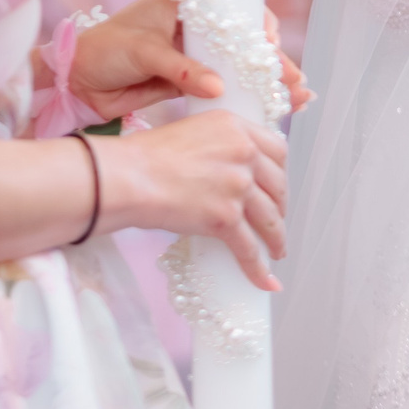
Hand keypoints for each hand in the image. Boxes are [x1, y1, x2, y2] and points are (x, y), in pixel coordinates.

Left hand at [65, 0, 308, 120]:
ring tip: (296, 97)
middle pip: (242, 39)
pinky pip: (223, 87)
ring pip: (238, 65)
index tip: (270, 44)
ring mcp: (194, 55)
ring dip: (265, 80)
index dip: (257, 23)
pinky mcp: (189, 82)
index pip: (232, 5)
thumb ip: (182, 70)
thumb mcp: (144, 52)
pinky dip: (246, 95)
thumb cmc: (104, 49)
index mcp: (185, 2)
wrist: (76, 82)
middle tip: (292, 80)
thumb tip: (219, 87)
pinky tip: (271, 106)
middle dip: (271, 59)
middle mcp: (194, 26)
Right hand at [98, 109, 288, 290]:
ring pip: (269, 219)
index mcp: (236, 128)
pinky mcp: (225, 217)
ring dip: (276, 239)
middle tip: (276, 220)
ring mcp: (237, 186)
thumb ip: (220, 145)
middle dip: (280, 207)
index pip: (276, 150)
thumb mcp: (193, 132)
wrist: (129, 177)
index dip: (279, 172)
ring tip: (276, 252)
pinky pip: (248, 248)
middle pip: (278, 185)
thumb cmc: (147, 156)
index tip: (277, 186)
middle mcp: (244, 153)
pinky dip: (258, 268)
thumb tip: (228, 169)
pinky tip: (265, 281)